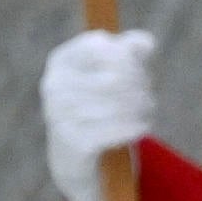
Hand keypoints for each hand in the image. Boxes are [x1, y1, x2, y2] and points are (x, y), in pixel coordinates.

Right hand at [41, 30, 155, 200]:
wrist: (78, 157)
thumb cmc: (102, 104)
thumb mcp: (115, 72)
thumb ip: (133, 50)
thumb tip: (145, 43)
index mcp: (62, 61)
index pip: (102, 46)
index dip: (130, 58)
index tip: (139, 70)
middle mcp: (54, 85)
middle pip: (117, 77)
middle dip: (141, 86)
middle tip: (147, 97)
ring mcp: (60, 114)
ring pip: (121, 104)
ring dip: (143, 108)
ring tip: (146, 112)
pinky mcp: (73, 142)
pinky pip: (118, 129)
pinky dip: (137, 127)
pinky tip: (142, 127)